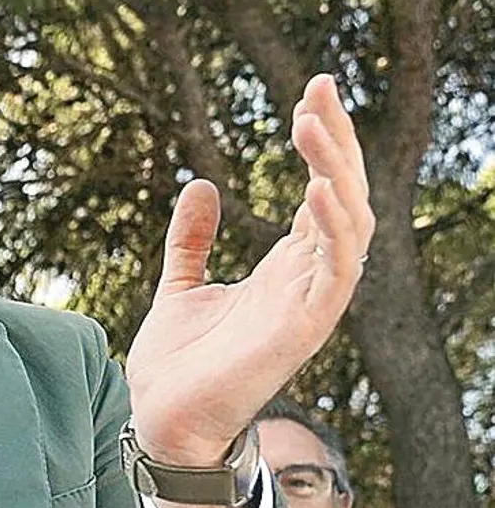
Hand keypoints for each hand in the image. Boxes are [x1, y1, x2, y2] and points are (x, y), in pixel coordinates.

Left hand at [125, 75, 374, 468]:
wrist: (160, 418)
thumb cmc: (178, 362)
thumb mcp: (180, 283)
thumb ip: (192, 239)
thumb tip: (201, 184)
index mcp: (285, 269)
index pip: (322, 191)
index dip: (323, 143)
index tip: (311, 91)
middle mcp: (306, 281)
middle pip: (343, 197)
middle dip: (336, 142)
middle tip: (318, 90)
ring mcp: (309, 304)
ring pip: (348, 226)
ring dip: (335, 172)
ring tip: (311, 124)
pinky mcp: (302, 330)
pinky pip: (334, 273)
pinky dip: (331, 230)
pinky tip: (314, 190)